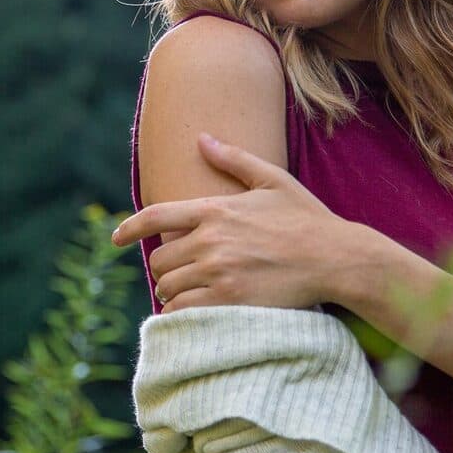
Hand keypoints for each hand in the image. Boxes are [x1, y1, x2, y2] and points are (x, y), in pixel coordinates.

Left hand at [109, 133, 354, 311]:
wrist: (337, 258)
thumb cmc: (307, 219)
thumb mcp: (272, 180)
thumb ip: (233, 160)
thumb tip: (202, 138)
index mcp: (214, 209)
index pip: (156, 216)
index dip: (129, 228)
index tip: (115, 238)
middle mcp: (210, 239)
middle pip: (160, 260)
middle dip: (165, 268)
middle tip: (180, 274)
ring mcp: (218, 271)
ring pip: (170, 287)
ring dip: (173, 293)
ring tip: (187, 294)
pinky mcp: (229, 299)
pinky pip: (186, 310)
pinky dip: (182, 313)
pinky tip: (192, 313)